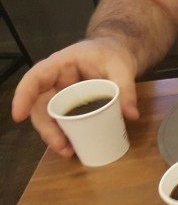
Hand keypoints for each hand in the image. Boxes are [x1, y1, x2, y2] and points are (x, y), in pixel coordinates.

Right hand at [11, 38, 139, 157]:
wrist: (119, 53)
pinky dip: (66, 134)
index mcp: (63, 63)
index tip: (19, 116)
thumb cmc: (114, 53)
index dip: (24, 96)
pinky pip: (64, 119)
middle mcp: (56, 80)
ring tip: (69, 151)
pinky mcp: (72, 104)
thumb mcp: (122, 67)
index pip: (36, 77)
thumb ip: (126, 89)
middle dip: (46, 127)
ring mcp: (63, 93)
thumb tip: (131, 115)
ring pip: (50, 116)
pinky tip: (74, 147)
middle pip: (41, 104)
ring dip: (55, 135)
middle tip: (61, 145)